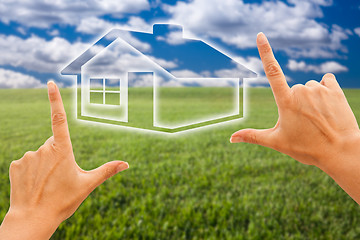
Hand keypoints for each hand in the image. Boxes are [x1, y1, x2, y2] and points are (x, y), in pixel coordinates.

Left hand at [0, 81, 128, 239]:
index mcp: (62, 150)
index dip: (55, 99)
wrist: (32, 219)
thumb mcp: (87, 185)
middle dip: (58, 156)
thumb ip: (107, 170)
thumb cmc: (62, 201)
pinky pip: (27, 162)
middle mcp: (43, 149)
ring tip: (46, 184)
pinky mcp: (15, 165)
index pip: (60, 119)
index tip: (50, 83)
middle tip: (60, 178)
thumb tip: (127, 164)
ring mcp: (27, 156)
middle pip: (54, 145)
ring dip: (45, 164)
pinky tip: (33, 185)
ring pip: (40, 154)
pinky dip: (31, 171)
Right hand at [231, 33, 359, 202]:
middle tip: (304, 122)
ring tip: (318, 117)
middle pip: (294, 89)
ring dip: (311, 97)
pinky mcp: (335, 89)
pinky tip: (328, 105)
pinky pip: (326, 80)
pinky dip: (325, 90)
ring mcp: (319, 89)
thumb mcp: (277, 142)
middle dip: (295, 102)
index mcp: (286, 101)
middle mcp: (302, 91)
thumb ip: (252, 136)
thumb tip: (231, 138)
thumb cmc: (307, 148)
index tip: (260, 35)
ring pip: (310, 87)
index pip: (272, 71)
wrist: (341, 151)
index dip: (265, 51)